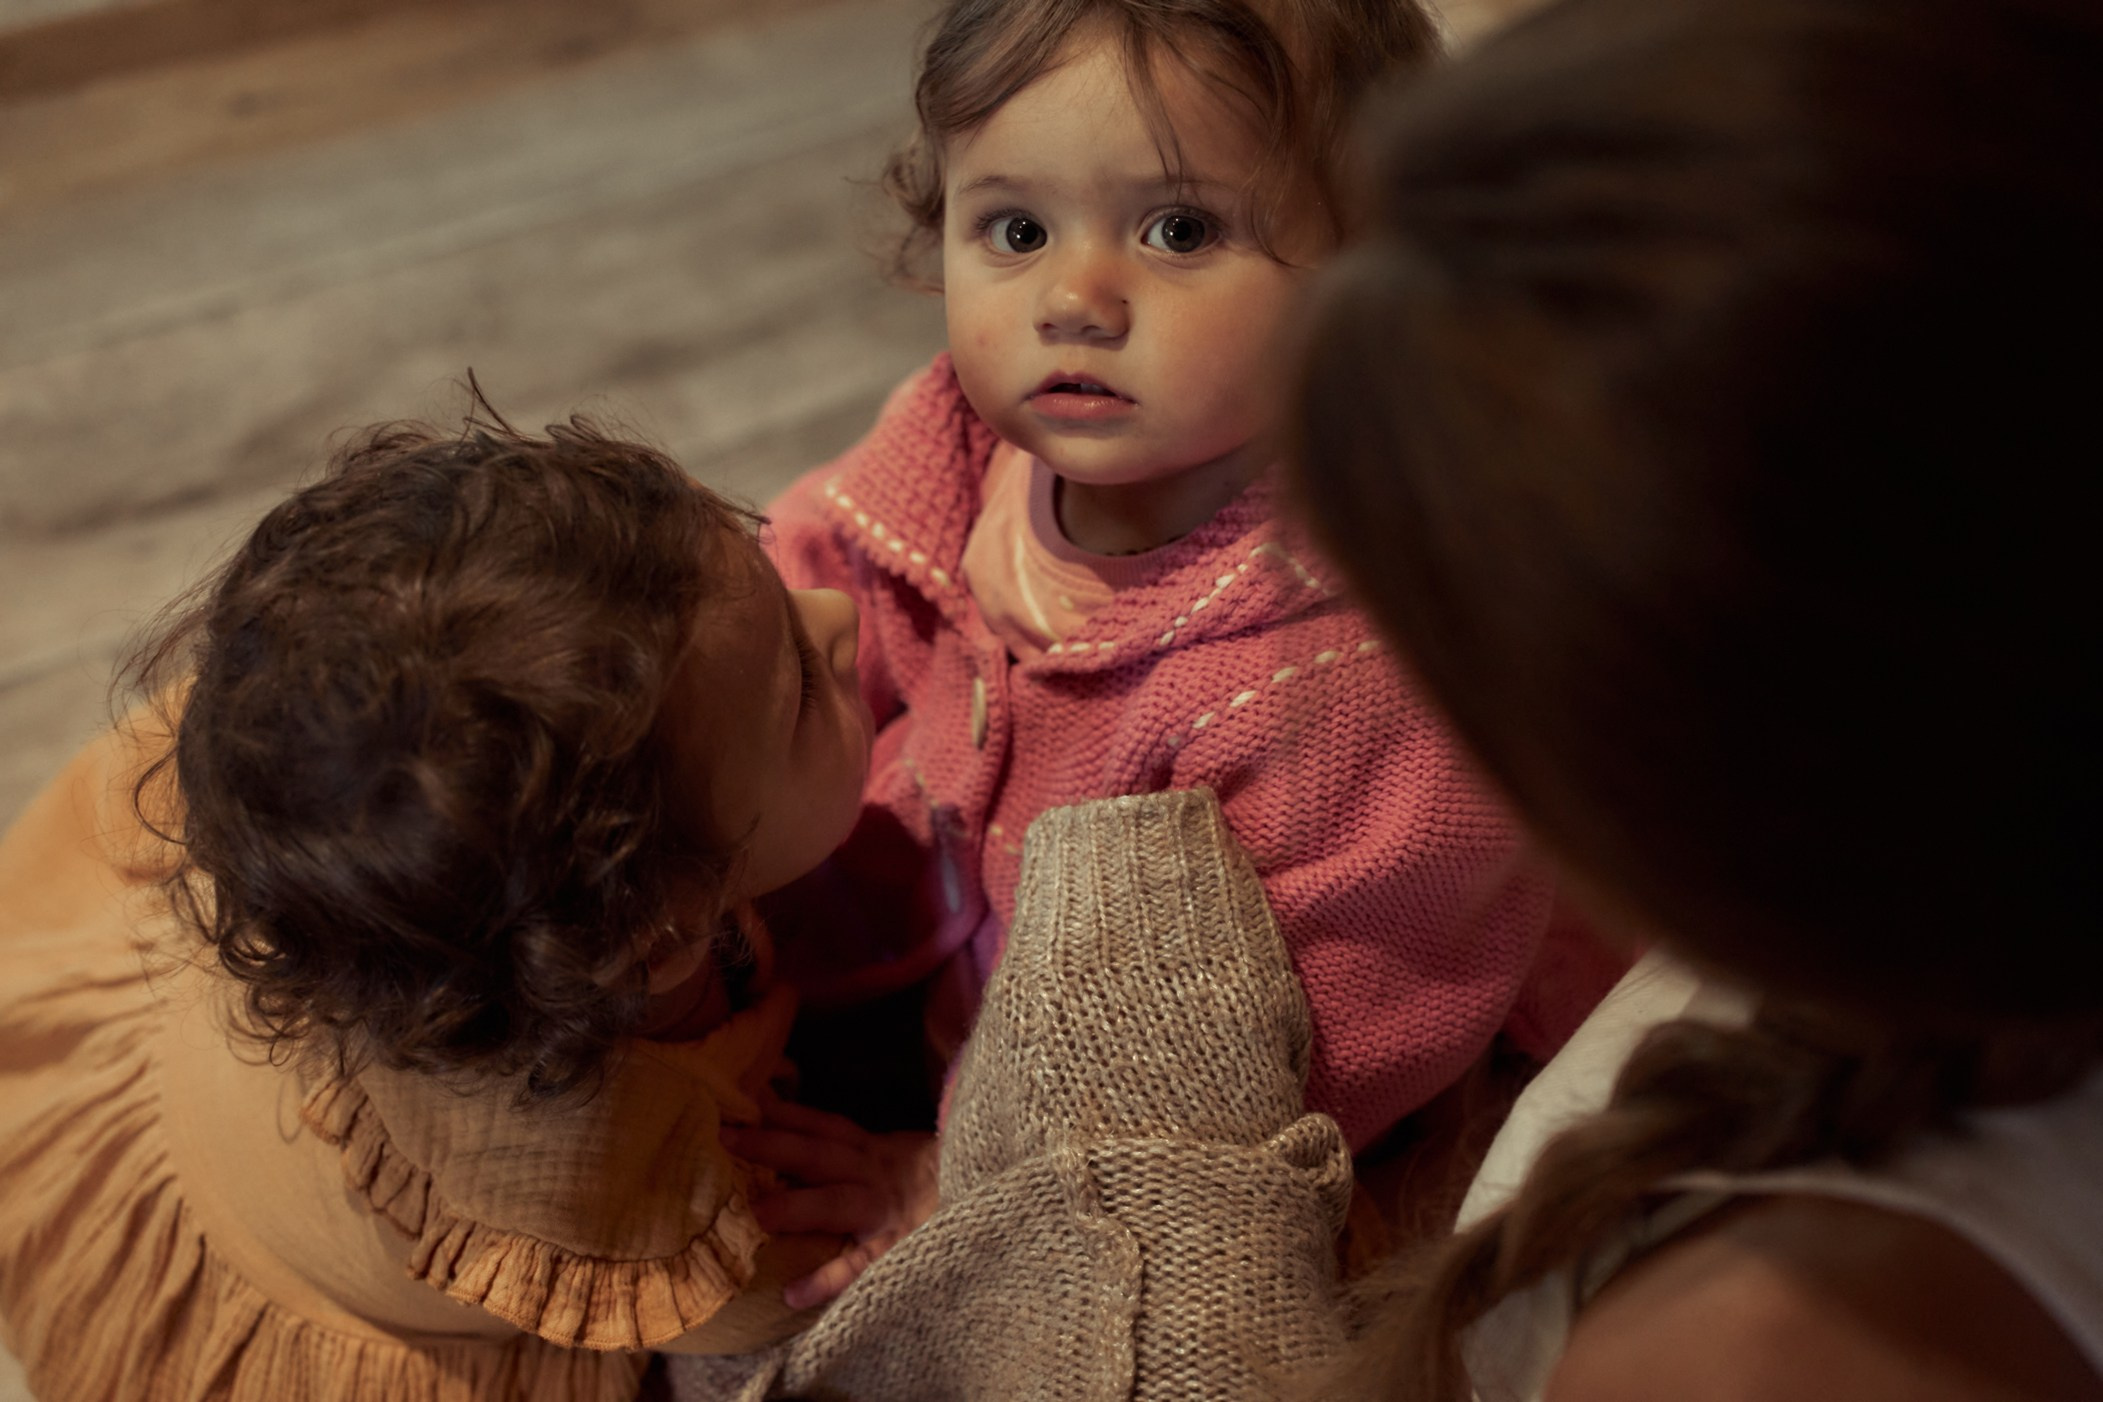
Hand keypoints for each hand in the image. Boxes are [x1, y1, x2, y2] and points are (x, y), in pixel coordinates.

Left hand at [723, 1094, 939, 1308]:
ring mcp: (888, 1211)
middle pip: (818, 1153)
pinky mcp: (901, 1248)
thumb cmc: (950, 1182)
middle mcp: (878, 1174)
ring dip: (796, 1205)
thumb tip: (806, 1124)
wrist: (1004, 1198)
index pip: (824, 1125)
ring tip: (755, 1213)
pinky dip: (827, 1280)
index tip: (742, 1095)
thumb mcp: (910, 1155)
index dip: (784, 1110)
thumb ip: (868, 1147)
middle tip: (724, 1136)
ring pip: (836, 1203)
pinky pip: (860, 1266)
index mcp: (878, 1150)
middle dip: (771, 1144)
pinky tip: (793, 1295)